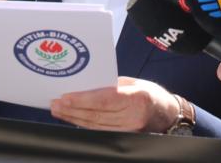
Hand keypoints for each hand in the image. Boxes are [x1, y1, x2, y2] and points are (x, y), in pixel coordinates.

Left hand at [49, 76, 183, 132]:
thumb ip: (110, 84)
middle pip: (96, 114)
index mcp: (136, 97)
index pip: (104, 100)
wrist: (166, 113)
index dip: (82, 100)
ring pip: (95, 125)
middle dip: (72, 109)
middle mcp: (133, 116)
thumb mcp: (132, 82)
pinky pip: (100, 131)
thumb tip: (84, 86)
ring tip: (59, 111)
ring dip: (74, 118)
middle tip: (55, 103)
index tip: (65, 97)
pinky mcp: (125, 137)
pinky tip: (73, 119)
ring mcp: (129, 130)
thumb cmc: (148, 93)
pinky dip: (84, 125)